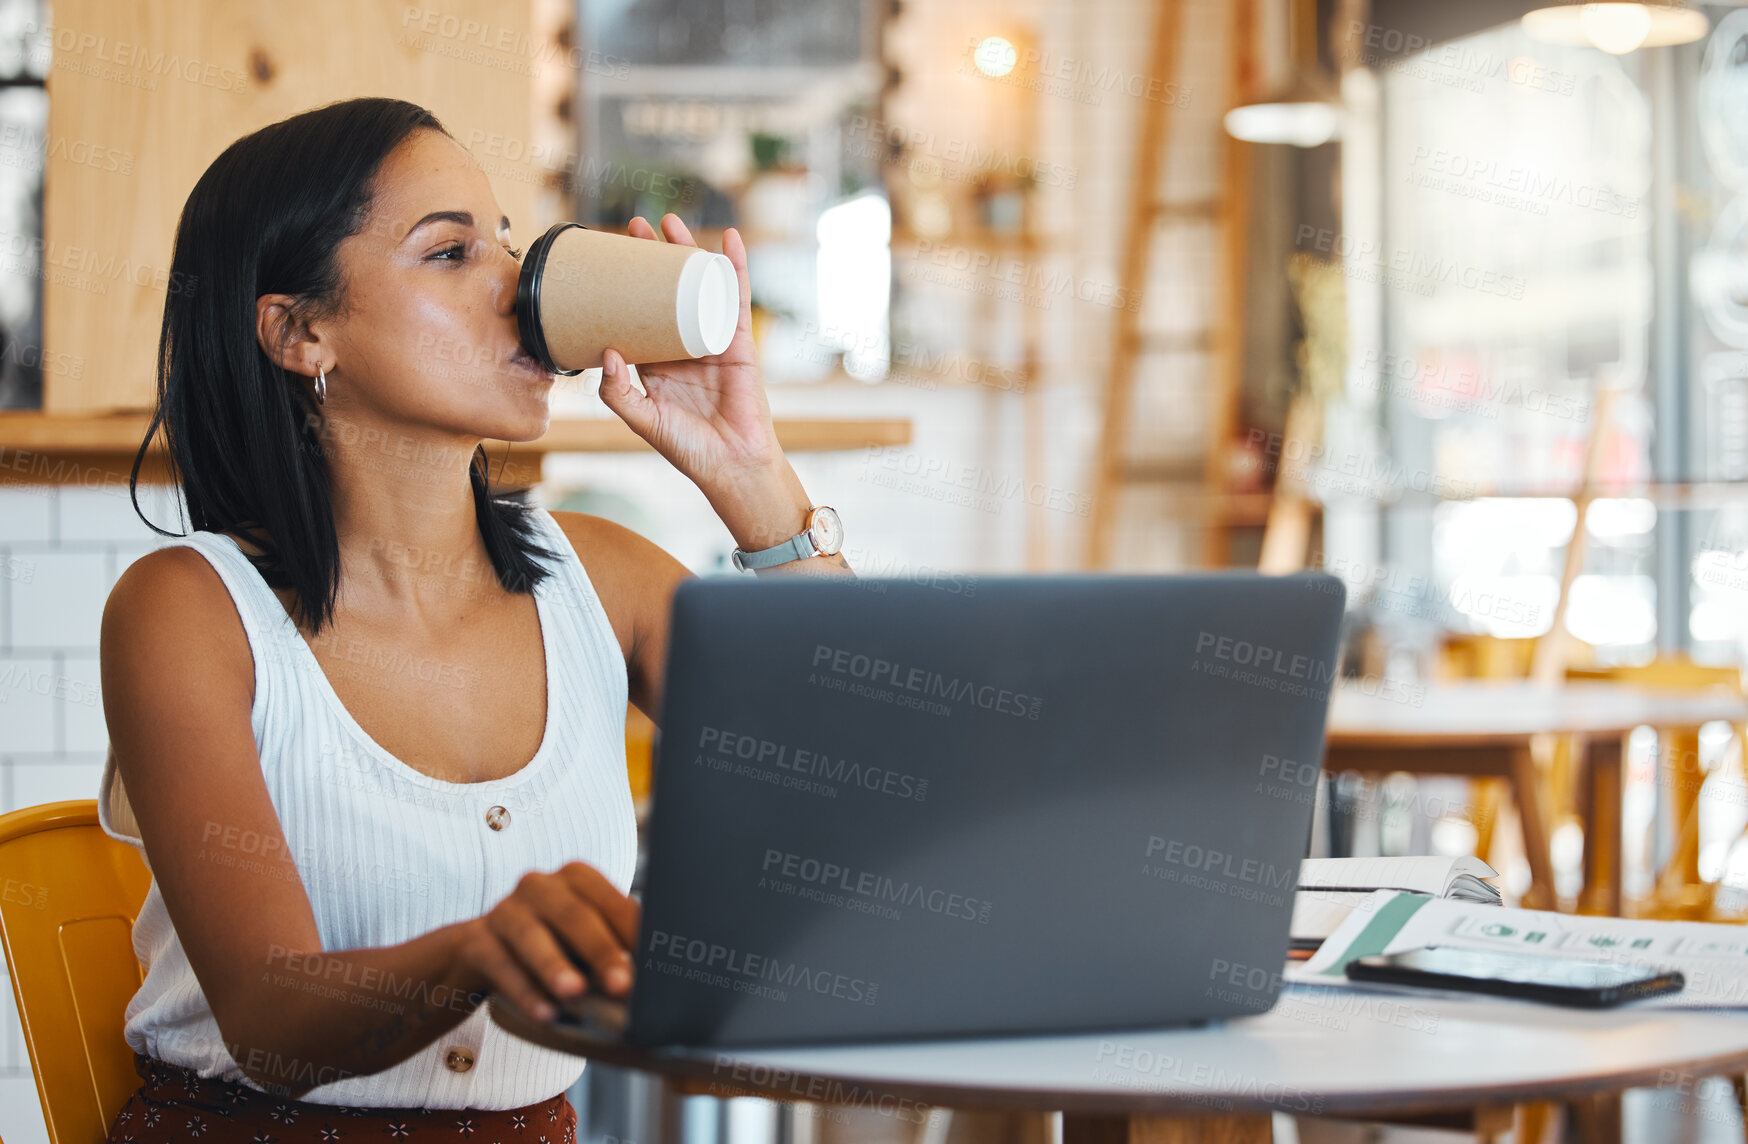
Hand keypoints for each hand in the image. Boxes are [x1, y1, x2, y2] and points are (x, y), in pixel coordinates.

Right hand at [454, 862, 638, 1020]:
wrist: (479, 952)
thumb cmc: (552, 944)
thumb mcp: (583, 940)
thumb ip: (616, 949)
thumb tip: (658, 983)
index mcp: (576, 878)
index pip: (611, 902)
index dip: (633, 932)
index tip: (654, 964)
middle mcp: (539, 885)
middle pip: (575, 916)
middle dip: (601, 951)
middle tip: (623, 985)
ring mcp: (504, 910)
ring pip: (532, 937)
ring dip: (556, 966)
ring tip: (575, 993)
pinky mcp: (475, 940)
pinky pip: (500, 965)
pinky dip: (524, 991)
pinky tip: (544, 1014)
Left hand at [597, 215, 784, 495]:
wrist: (731, 464)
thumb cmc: (688, 449)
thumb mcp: (641, 420)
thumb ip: (618, 392)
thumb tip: (608, 350)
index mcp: (655, 363)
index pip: (635, 313)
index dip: (624, 285)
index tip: (610, 258)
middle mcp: (681, 346)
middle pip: (665, 291)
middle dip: (653, 257)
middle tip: (636, 226)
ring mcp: (711, 340)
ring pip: (698, 287)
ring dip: (688, 252)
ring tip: (673, 223)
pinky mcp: (737, 341)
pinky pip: (736, 298)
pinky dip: (735, 268)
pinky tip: (729, 240)